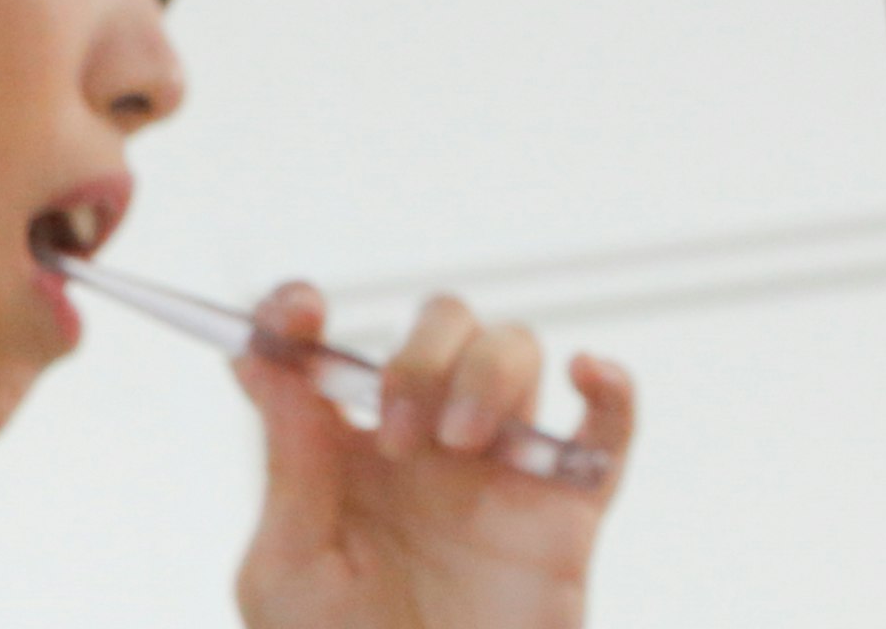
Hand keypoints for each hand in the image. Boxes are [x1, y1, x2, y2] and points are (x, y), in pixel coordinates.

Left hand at [236, 286, 636, 628]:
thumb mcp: (287, 574)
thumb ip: (289, 469)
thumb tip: (274, 368)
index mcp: (334, 452)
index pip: (316, 348)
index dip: (299, 311)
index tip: (299, 311)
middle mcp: (416, 446)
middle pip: (432, 328)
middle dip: (415, 358)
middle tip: (400, 438)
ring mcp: (494, 473)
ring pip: (512, 352)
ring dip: (485, 371)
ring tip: (459, 447)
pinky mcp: (562, 515)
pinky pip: (605, 432)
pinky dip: (611, 391)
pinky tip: (591, 375)